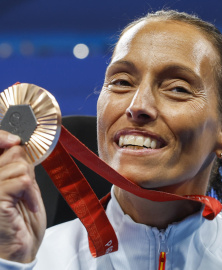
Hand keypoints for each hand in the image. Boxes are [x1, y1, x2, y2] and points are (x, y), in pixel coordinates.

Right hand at [0, 130, 45, 262]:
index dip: (2, 137)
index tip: (14, 139)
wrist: (19, 251)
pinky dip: (32, 192)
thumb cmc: (20, 221)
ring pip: (19, 164)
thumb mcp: (21, 188)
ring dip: (30, 184)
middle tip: (26, 188)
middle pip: (12, 152)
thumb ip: (15, 167)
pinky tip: (29, 206)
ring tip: (27, 200)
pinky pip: (23, 180)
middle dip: (25, 167)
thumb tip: (18, 146)